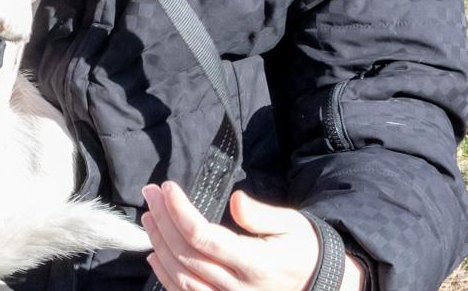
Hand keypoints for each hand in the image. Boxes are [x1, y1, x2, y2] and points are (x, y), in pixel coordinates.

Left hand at [141, 182, 362, 290]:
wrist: (318, 284)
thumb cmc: (303, 248)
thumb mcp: (292, 225)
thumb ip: (262, 215)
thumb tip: (237, 200)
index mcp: (255, 264)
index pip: (204, 237)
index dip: (179, 211)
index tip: (167, 187)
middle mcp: (238, 288)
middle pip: (186, 254)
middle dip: (163, 220)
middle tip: (150, 192)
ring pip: (181, 277)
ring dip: (159, 245)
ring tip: (149, 216)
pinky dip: (165, 275)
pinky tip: (154, 254)